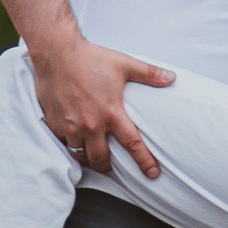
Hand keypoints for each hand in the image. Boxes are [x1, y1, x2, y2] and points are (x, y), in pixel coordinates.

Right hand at [30, 39, 173, 178]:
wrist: (56, 54)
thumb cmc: (90, 58)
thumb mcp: (124, 64)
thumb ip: (149, 74)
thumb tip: (171, 78)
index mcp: (111, 113)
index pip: (132, 144)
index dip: (144, 162)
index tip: (152, 174)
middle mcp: (91, 124)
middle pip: (101, 159)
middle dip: (108, 168)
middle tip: (111, 168)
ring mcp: (71, 127)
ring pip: (80, 156)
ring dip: (87, 158)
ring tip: (91, 156)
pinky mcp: (55, 124)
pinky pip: (64, 144)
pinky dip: (70, 145)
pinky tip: (74, 140)